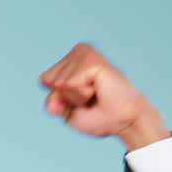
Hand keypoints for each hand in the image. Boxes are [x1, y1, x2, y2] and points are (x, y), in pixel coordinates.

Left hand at [40, 43, 170, 150]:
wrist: (126, 121)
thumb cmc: (101, 116)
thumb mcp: (68, 112)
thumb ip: (53, 100)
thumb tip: (46, 86)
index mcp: (72, 60)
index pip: (45, 81)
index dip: (60, 99)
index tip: (83, 100)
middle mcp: (79, 51)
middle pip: (50, 81)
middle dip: (68, 98)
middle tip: (92, 98)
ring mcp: (85, 52)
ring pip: (59, 83)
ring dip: (76, 97)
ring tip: (97, 94)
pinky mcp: (92, 59)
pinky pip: (69, 83)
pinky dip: (81, 94)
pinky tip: (99, 90)